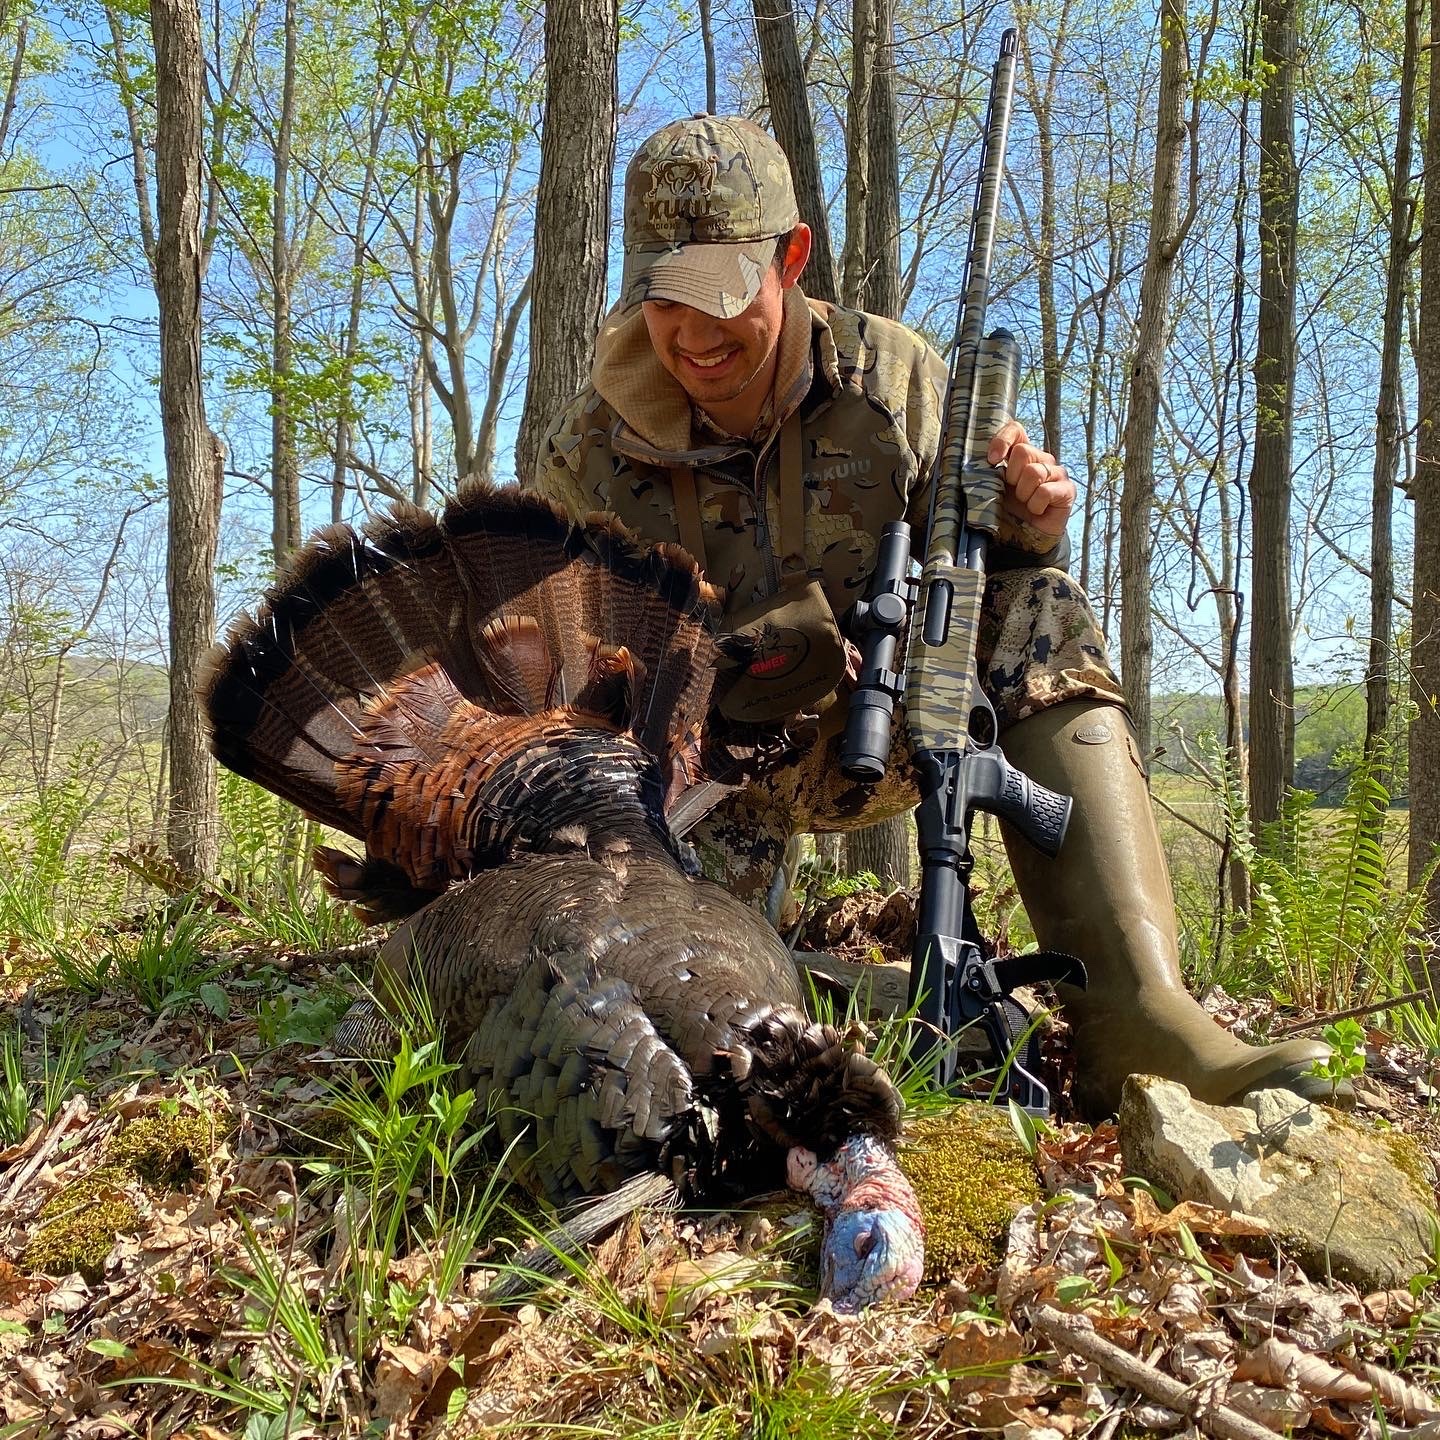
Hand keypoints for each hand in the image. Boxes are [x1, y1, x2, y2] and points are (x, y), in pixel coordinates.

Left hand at [988, 420, 1074, 536]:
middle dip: (1012, 476)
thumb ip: (989, 473)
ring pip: (1034, 472)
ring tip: (1025, 503)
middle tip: (1013, 492)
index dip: (1003, 440)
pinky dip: (1035, 505)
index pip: (1016, 430)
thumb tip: (983, 461)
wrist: (1027, 537)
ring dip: (1023, 494)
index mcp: (1022, 455)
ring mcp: (1057, 473)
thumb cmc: (1009, 511)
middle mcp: (1042, 459)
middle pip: (1023, 451)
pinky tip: (1037, 510)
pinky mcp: (1067, 489)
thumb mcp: (994, 489)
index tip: (993, 460)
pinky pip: (1045, 491)